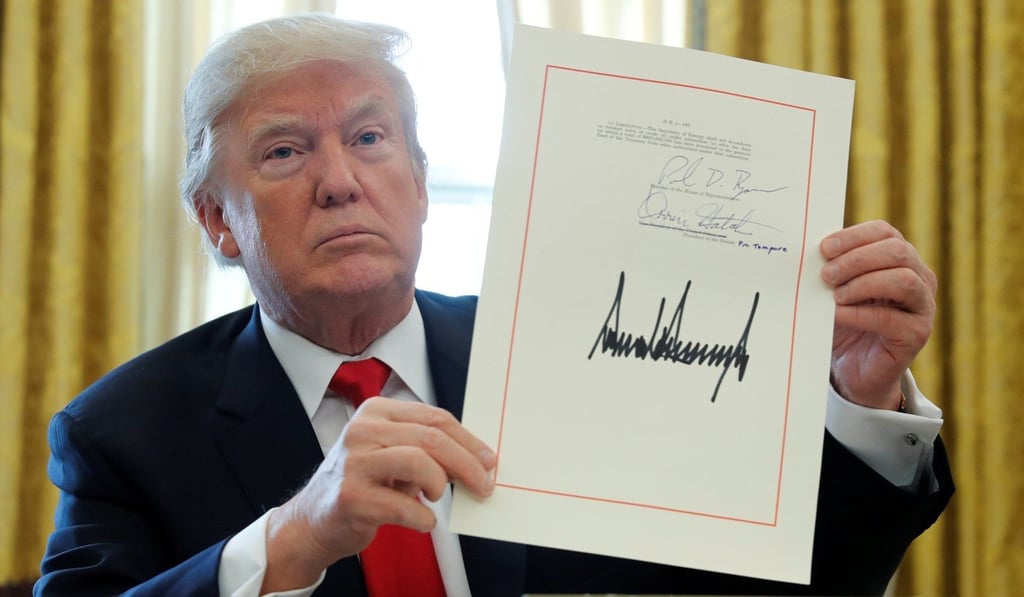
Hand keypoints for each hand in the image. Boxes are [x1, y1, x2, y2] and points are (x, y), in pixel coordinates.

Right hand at [261, 399, 495, 590]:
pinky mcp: (351, 497)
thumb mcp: (390, 451)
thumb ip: (425, 447)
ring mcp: (354, 463)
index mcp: (376, 412)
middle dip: (466, 463)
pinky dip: (423, 517)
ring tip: (437, 496)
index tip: (488, 460)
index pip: (434, 418)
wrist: (315, 518)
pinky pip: (404, 506)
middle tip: (483, 484)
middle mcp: (362, 431)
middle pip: (431, 439)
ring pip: (419, 463)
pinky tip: (422, 519)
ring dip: (440, 484)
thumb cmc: (362, 482)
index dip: (468, 440)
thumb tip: (475, 459)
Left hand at [820, 220, 936, 409]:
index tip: (824, 248)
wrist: (853, 367)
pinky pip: (891, 319)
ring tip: (835, 296)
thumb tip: (811, 253)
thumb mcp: (836, 289)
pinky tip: (838, 315)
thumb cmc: (845, 321)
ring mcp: (923, 306)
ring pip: (903, 280)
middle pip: (897, 251)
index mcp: (900, 259)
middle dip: (857, 259)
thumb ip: (833, 269)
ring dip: (863, 284)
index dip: (855, 236)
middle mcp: (919, 278)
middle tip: (826, 275)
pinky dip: (860, 314)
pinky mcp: (917, 334)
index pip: (885, 232)